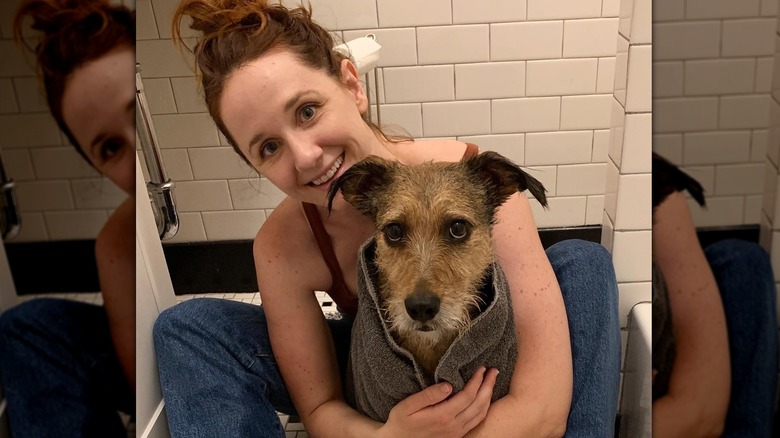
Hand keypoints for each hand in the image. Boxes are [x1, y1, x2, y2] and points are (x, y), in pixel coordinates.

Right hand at [378, 366, 498, 437]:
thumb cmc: (400, 422)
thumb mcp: (407, 406)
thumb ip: (428, 395)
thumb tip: (448, 384)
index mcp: (443, 416)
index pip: (468, 395)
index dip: (477, 380)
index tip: (481, 368)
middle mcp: (454, 426)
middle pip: (479, 404)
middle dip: (488, 385)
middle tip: (494, 371)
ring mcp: (456, 433)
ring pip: (481, 414)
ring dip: (489, 396)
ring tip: (492, 382)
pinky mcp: (456, 436)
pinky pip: (476, 422)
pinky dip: (484, 409)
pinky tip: (484, 400)